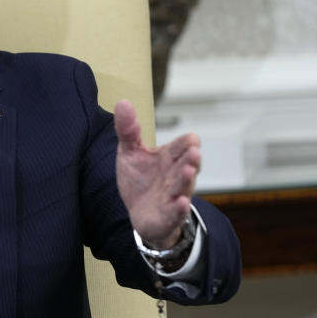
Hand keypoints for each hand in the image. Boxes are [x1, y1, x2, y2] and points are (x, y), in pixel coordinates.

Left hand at [114, 99, 200, 247]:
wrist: (139, 213)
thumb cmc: (139, 180)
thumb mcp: (130, 152)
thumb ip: (128, 130)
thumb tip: (122, 102)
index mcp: (170, 157)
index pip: (183, 146)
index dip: (187, 143)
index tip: (190, 139)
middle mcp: (176, 175)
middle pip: (189, 164)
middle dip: (191, 159)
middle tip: (194, 152)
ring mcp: (174, 195)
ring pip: (184, 187)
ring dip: (186, 180)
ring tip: (188, 171)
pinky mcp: (169, 215)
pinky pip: (177, 212)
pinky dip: (180, 208)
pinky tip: (181, 202)